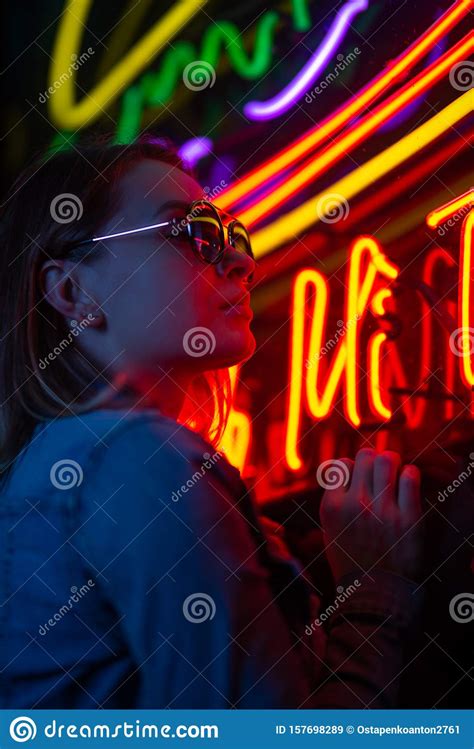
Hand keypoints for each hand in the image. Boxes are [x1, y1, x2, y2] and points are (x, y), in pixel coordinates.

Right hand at [319, 448, 421, 582]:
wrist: (374, 595)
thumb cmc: (350, 561)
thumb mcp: (329, 530)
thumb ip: (333, 499)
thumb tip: (343, 469)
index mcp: (332, 507)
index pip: (341, 464)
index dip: (350, 467)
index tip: (357, 477)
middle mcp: (356, 504)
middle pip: (365, 456)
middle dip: (372, 461)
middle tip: (378, 472)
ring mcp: (382, 510)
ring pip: (387, 460)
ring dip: (391, 462)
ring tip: (393, 473)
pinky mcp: (408, 518)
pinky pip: (410, 477)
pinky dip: (409, 475)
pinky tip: (407, 482)